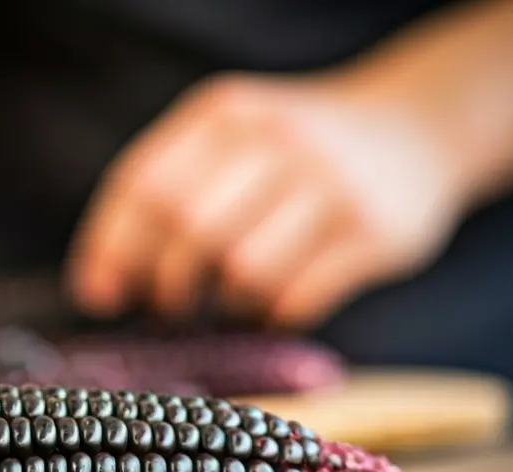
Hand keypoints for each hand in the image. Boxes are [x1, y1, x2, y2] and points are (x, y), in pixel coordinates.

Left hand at [66, 70, 466, 327]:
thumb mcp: (230, 138)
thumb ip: (164, 191)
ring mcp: (332, 185)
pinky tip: (272, 305)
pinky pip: (297, 298)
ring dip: (222, 302)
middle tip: (166, 306)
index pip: (145, 185)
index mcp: (227, 114)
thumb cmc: (292, 152)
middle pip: (189, 230)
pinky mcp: (375, 233)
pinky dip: (271, 316)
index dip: (111, 250)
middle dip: (165, 284)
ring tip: (227, 298)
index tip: (98, 296)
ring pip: (243, 270)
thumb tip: (97, 289)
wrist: (415, 128)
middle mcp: (278, 139)